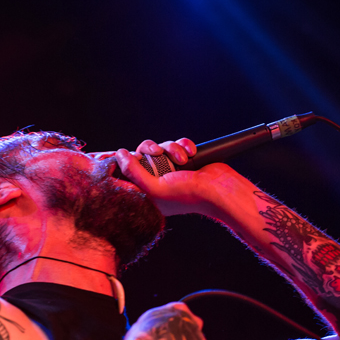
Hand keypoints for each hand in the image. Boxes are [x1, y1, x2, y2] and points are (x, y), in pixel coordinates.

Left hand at [111, 139, 234, 216]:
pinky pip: (177, 144)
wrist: (219, 189)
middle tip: (158, 153)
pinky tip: (191, 153)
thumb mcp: (154, 188)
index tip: (127, 154)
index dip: (126, 161)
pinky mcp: (184, 159)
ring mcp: (171, 169)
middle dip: (152, 150)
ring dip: (172, 148)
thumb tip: (120, 155)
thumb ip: (133, 172)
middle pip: (142, 154)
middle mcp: (158, 180)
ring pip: (160, 146)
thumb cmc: (188, 195)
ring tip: (183, 158)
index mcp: (147, 192)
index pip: (127, 172)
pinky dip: (184, 145)